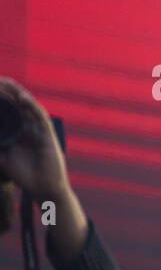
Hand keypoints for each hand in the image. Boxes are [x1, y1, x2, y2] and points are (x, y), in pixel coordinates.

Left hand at [0, 77, 70, 200]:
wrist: (42, 188)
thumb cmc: (24, 175)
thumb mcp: (1, 157)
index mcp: (18, 131)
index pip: (8, 110)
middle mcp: (28, 128)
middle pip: (17, 104)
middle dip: (6, 91)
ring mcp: (38, 130)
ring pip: (28, 106)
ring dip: (18, 93)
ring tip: (6, 81)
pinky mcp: (48, 135)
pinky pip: (40, 117)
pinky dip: (32, 106)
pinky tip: (23, 98)